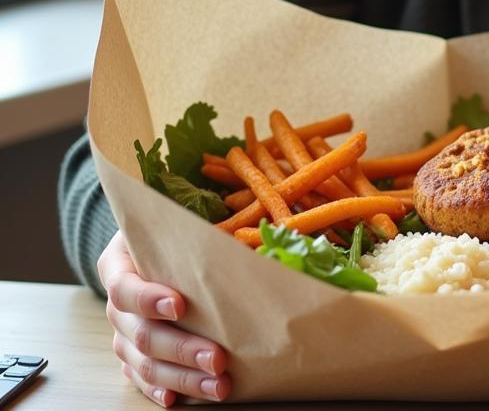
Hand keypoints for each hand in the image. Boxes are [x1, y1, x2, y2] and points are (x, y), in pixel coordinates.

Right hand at [98, 230, 230, 406]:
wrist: (149, 243)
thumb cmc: (170, 227)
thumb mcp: (175, 215)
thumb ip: (197, 224)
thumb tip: (251, 230)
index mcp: (118, 263)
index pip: (124, 287)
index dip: (149, 298)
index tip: (181, 305)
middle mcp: (116, 304)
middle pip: (140, 334)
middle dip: (181, 349)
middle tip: (218, 358)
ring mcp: (121, 333)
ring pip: (143, 364)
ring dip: (182, 377)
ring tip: (218, 386)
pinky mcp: (131, 355)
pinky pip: (140, 378)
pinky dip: (160, 389)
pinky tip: (179, 400)